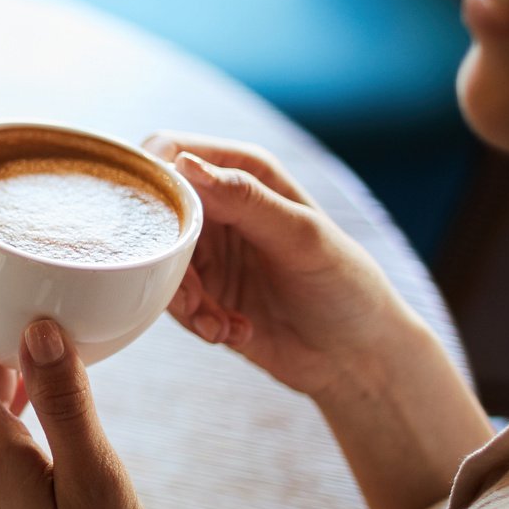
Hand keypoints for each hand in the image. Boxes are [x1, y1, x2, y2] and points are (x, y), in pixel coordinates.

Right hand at [143, 132, 418, 398]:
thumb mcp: (301, 237)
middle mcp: (218, 204)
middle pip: (152, 211)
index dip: (151, 182)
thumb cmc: (345, 284)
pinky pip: (169, 298)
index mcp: (243, 172)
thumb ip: (244, 199)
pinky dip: (195, 320)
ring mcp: (206, 249)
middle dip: (163, 256)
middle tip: (195, 297)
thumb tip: (183, 164)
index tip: (155, 226)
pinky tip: (232, 332)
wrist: (357, 355)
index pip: (170, 152)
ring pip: (154, 259)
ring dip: (182, 297)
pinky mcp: (202, 290)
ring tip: (219, 324)